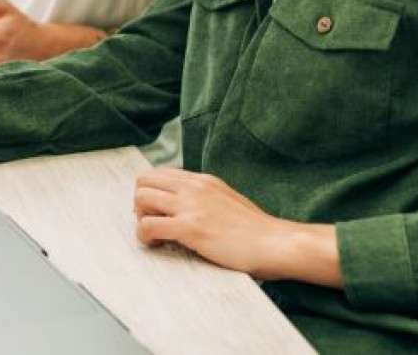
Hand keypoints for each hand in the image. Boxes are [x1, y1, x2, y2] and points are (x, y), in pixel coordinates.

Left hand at [133, 168, 341, 285]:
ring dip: (141, 218)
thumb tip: (188, 207)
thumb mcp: (229, 202)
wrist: (277, 244)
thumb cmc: (257, 231)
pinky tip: (159, 246)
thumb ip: (207, 199)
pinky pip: (147, 226)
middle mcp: (194, 188)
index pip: (160, 173)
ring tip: (156, 236)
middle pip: (144, 180)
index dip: (153, 193)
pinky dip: (145, 237)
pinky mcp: (190, 228)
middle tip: (154, 223)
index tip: (160, 212)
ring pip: (141, 198)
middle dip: (141, 203)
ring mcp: (191, 206)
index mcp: (203, 181)